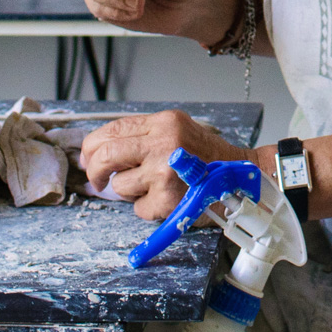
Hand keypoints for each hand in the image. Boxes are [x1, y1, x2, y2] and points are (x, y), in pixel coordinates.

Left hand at [78, 110, 254, 220]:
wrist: (243, 178)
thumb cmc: (209, 158)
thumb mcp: (178, 131)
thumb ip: (144, 135)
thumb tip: (98, 152)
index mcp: (164, 122)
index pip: (112, 129)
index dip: (92, 146)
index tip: (88, 158)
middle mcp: (163, 143)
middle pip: (105, 155)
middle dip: (95, 171)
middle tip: (97, 181)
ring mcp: (165, 172)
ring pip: (121, 185)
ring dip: (132, 192)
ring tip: (156, 187)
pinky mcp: (168, 199)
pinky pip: (138, 209)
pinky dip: (149, 209)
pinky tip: (168, 200)